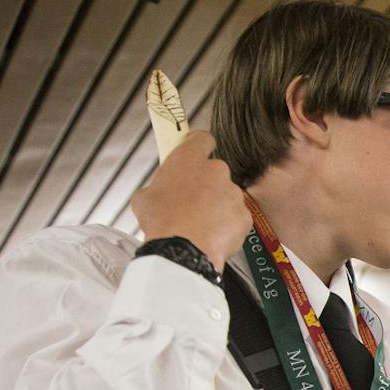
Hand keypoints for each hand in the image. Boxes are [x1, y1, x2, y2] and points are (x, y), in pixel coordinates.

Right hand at [131, 131, 250, 269]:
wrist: (184, 250)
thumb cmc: (161, 221)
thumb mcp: (145, 197)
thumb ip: (159, 186)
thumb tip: (162, 193)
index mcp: (189, 159)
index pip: (202, 139)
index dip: (198, 145)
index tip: (195, 151)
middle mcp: (216, 171)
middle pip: (214, 172)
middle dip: (205, 184)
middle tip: (191, 200)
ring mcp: (233, 194)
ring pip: (226, 196)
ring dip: (217, 206)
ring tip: (200, 224)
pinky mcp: (245, 216)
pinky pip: (236, 217)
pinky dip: (227, 225)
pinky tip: (212, 235)